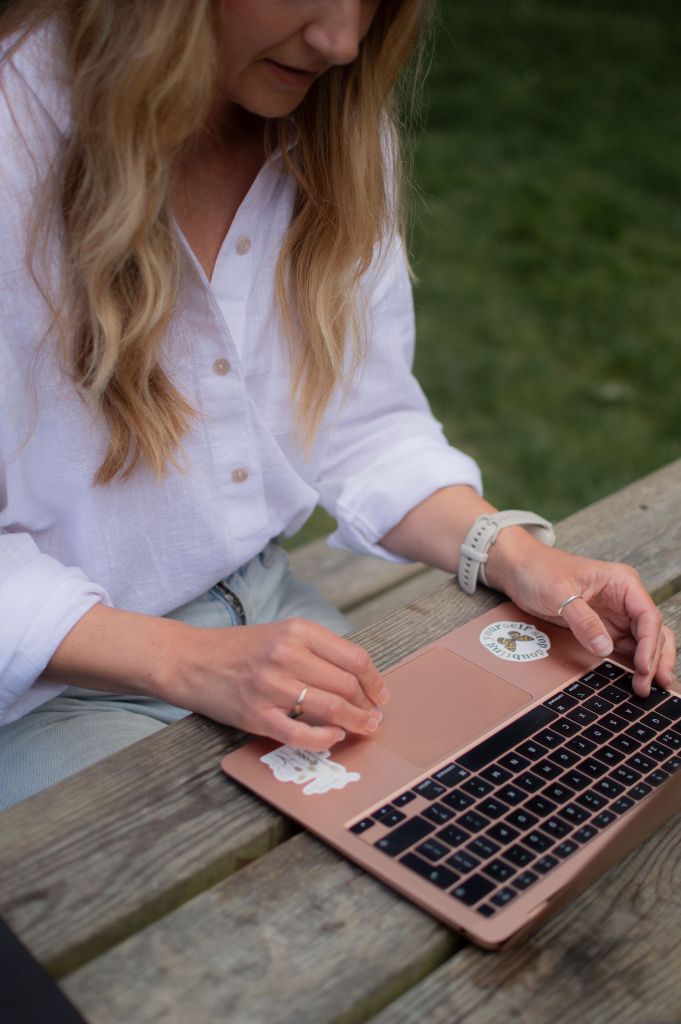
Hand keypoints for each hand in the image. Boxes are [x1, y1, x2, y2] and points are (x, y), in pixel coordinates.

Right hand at [169, 617, 388, 750]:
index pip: (354, 658)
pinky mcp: (257, 715)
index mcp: (297, 631)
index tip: (380, 694)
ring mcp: (271, 686)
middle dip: (368, 705)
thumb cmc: (239, 649)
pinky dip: (325, 739)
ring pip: (331, 708)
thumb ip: (315, 650)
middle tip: (374, 716)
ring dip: (356, 723)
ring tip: (364, 728)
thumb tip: (357, 678)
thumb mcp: (280, 633)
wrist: (189, 660)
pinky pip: (301, 734)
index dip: (374, 681)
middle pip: (347, 684)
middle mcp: (287, 655)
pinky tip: (333, 738)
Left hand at [487, 533, 676, 696]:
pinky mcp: (604, 629)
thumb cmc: (540, 570)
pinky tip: (633, 680)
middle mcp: (625, 599)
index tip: (644, 667)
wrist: (520, 570)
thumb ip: (583, 620)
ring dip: (648, 664)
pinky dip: (632, 664)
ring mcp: (616, 615)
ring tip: (646, 688)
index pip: (647, 616)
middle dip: (654, 659)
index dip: (650, 644)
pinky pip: (625, 648)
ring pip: (645, 642)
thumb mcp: (559, 593)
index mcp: (623, 582)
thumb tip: (605, 649)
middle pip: (652, 632)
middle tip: (648, 686)